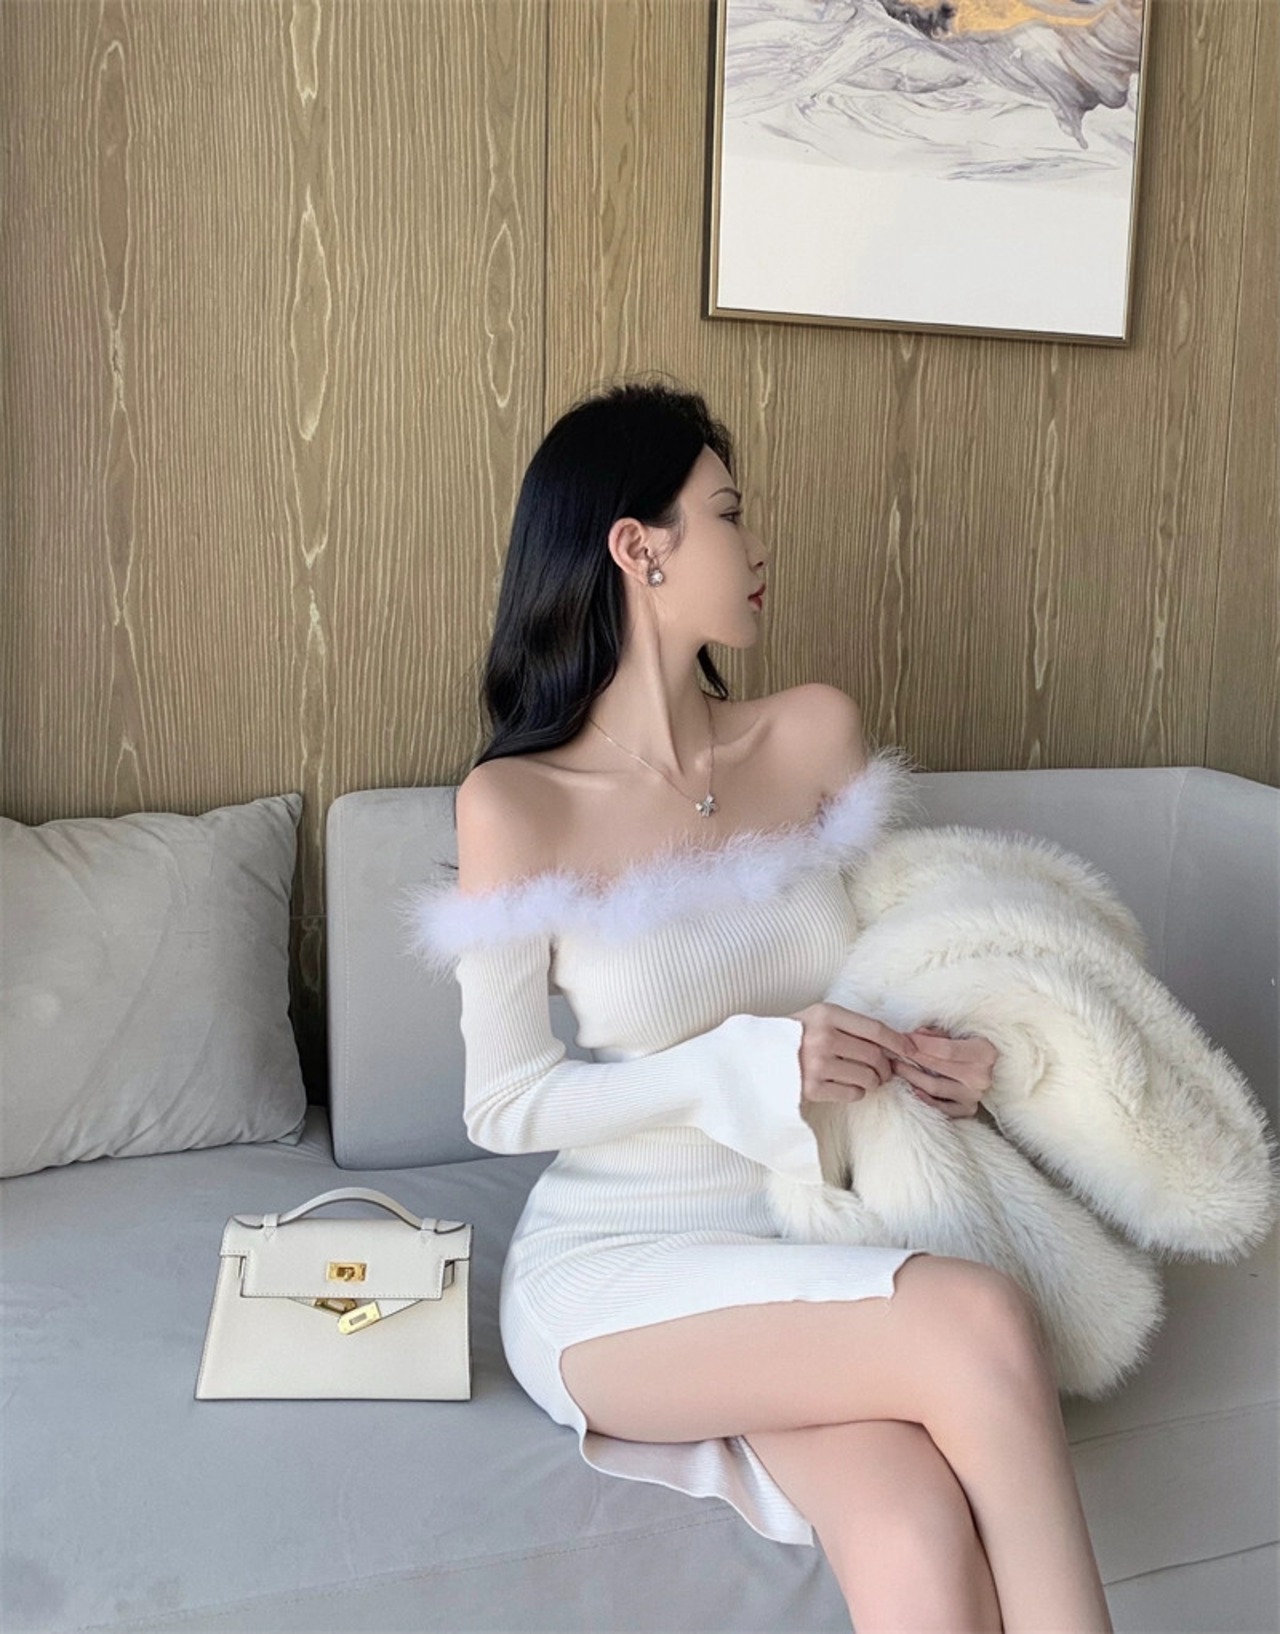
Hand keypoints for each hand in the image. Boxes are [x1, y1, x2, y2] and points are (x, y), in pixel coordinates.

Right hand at [787, 1001, 922, 1105]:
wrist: (760, 1056)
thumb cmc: (798, 1035)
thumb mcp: (820, 1017)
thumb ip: (853, 1026)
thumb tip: (895, 1044)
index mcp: (826, 1014)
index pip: (875, 1029)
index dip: (898, 1041)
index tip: (910, 1050)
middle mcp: (823, 1037)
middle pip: (875, 1056)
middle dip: (885, 1066)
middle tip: (883, 1070)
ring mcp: (817, 1065)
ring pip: (869, 1077)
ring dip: (874, 1081)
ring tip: (865, 1077)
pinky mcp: (813, 1089)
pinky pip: (854, 1093)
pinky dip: (858, 1092)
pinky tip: (846, 1085)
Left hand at [893, 1024, 997, 1118]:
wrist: (983, 1068)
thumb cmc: (967, 1046)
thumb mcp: (958, 1034)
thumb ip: (938, 1034)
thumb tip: (916, 1035)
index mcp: (985, 1053)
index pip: (947, 1050)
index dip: (922, 1044)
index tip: (904, 1038)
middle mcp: (982, 1077)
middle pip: (939, 1067)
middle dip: (913, 1057)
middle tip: (893, 1050)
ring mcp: (975, 1096)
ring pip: (935, 1087)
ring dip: (912, 1076)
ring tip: (896, 1066)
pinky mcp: (967, 1109)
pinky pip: (941, 1108)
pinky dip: (925, 1098)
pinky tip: (912, 1088)